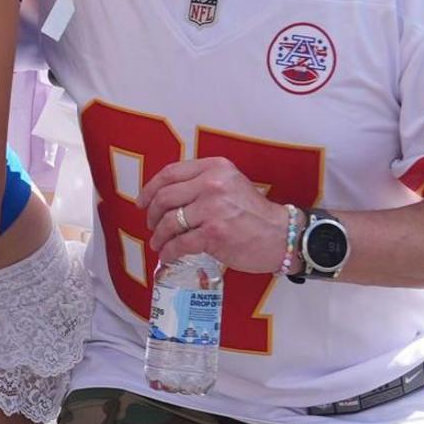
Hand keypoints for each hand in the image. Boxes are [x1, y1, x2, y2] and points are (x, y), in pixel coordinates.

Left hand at [139, 156, 293, 278]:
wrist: (280, 235)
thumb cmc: (253, 213)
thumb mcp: (230, 184)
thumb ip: (201, 183)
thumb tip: (164, 196)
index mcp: (215, 167)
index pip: (170, 173)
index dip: (150, 189)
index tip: (142, 202)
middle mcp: (212, 183)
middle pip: (164, 198)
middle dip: (151, 215)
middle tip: (151, 226)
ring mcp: (212, 208)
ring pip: (169, 222)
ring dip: (159, 236)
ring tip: (159, 244)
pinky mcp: (213, 233)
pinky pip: (179, 243)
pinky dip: (169, 252)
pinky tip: (168, 256)